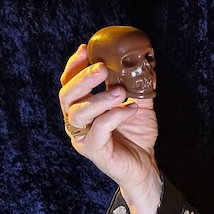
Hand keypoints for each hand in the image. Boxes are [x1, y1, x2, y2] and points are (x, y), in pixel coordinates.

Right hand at [59, 44, 160, 213]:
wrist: (144, 164)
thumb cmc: (136, 134)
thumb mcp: (138, 104)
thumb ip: (138, 86)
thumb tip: (147, 64)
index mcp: (83, 107)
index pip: (70, 83)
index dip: (74, 66)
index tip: (86, 48)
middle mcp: (77, 121)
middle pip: (67, 96)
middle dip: (82, 78)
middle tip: (101, 67)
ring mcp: (83, 137)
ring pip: (77, 113)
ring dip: (98, 99)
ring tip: (120, 91)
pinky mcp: (94, 151)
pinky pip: (99, 130)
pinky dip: (114, 116)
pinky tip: (130, 109)